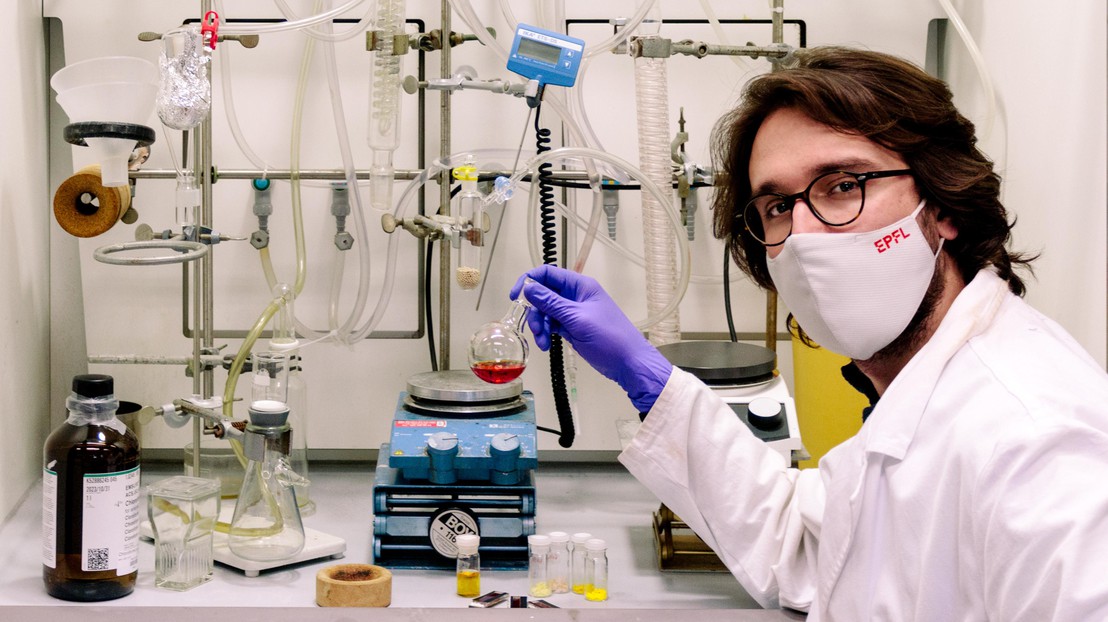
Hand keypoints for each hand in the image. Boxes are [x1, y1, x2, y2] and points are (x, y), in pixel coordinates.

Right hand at [511, 265, 672, 411]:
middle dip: (536, 311)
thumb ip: (552, 303)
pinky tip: (546, 345)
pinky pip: (552, 325)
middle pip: (543, 295)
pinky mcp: (572, 327)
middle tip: (536, 328)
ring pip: (546, 312)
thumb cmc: (610, 337)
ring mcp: (573, 312)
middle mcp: (575, 296)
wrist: (628, 362)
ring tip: (542, 342)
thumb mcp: (577, 319)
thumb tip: (529, 287)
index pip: (548, 274)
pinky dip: (546, 334)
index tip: (515, 296)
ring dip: (540, 325)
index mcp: (580, 286)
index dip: (529, 281)